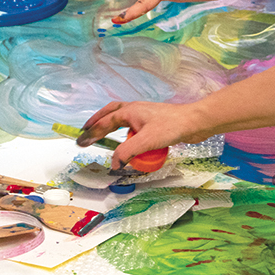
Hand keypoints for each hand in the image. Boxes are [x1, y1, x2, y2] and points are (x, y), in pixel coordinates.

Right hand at [77, 101, 210, 168]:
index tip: (80, 142)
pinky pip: (132, 125)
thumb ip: (127, 152)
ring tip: (102, 135)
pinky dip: (124, 131)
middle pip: (109, 113)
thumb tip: (113, 164)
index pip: (104, 123)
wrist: (194, 122)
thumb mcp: (146, 141)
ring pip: (121, 117)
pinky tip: (127, 140)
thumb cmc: (172, 126)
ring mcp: (144, 115)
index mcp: (129, 111)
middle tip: (85, 131)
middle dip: (96, 122)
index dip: (91, 133)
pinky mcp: (152, 122)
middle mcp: (134, 110)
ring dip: (110, 124)